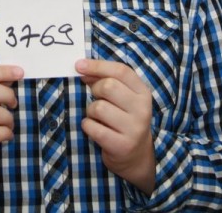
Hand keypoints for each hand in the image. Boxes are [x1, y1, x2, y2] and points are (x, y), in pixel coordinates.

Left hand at [75, 58, 154, 195]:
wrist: (136, 156)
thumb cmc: (123, 118)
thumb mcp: (122, 97)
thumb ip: (105, 79)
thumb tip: (82, 68)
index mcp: (143, 92)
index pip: (121, 71)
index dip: (97, 66)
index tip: (78, 65)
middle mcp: (142, 109)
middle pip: (108, 86)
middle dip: (95, 90)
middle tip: (96, 97)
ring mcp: (134, 129)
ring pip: (99, 107)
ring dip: (91, 111)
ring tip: (98, 117)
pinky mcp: (122, 145)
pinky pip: (93, 127)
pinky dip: (88, 126)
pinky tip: (95, 128)